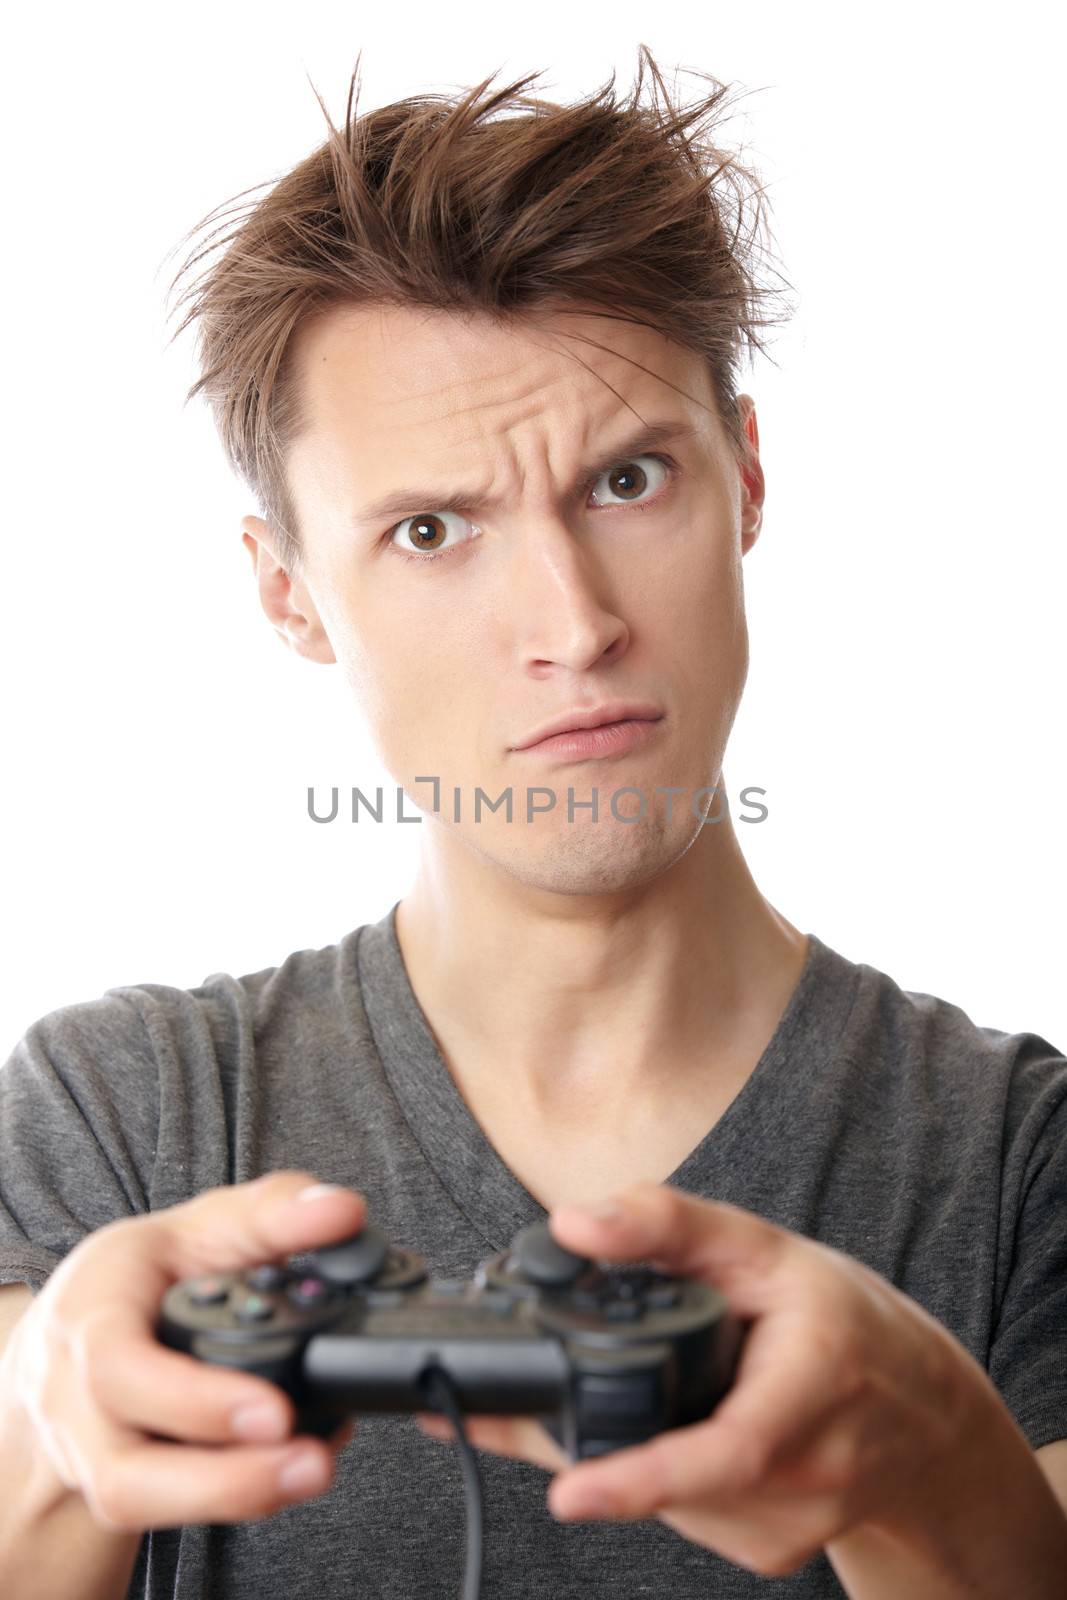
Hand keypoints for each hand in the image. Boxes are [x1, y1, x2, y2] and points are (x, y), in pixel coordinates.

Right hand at [3, 1172, 364, 1530]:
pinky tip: (293, 1467)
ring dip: (231, 1497)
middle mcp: (73, 1396)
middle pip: (123, 1469)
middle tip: (310, 1459)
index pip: (119, 1366)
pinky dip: (236, 1495)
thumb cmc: (146, 1271)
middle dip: (222, 1478)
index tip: (275, 1412)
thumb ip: (275, 1211)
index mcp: (90, 1313)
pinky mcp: (121, 1486)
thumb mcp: (203, 1221)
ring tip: (313, 1468)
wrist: (86, 1328)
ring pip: (138, 1503)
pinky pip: (166, 1511)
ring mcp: (88, 1452)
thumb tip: (341, 1211)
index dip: (195, 1401)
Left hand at [415, 1183, 991, 1578]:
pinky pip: (683, 1515)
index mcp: (818, 1383)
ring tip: (612, 1391)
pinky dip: (656, 1473)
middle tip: (509, 1411)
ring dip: (616, 1453)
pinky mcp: (772, 1551)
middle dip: (584, 1443)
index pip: (728, 1448)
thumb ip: (667, 1224)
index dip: (644, 1476)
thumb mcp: (763, 1248)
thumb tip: (574, 1224)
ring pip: (664, 1498)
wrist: (926, 1414)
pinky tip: (674, 1428)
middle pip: (669, 1475)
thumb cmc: (845, 1321)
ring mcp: (793, 1523)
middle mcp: (811, 1470)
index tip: (568, 1492)